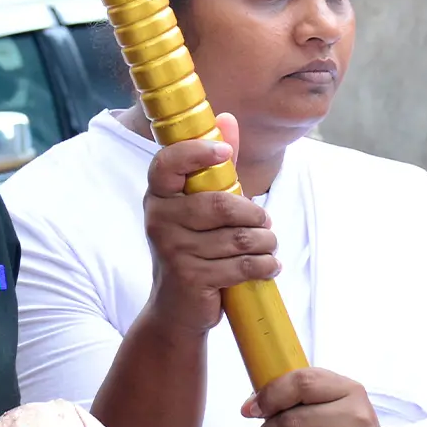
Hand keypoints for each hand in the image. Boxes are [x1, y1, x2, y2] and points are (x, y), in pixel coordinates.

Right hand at [142, 113, 277, 335]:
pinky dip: (263, 265)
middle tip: (265, 223)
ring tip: (268, 247)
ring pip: (237, 238)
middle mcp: (158, 219)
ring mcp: (171, 250)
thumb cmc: (194, 247)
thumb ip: (216, 166)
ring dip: (265, 243)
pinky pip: (240, 265)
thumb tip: (226, 118)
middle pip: (221, 205)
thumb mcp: (201, 206)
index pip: (168, 164)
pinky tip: (268, 265)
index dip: (196, 153)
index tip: (225, 153)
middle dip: (255, 215)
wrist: (177, 307)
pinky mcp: (189, 277)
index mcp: (159, 195)